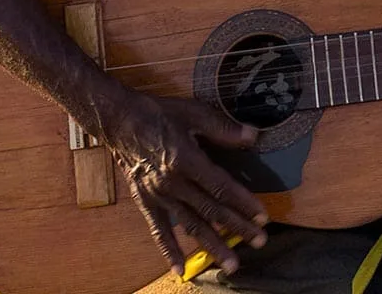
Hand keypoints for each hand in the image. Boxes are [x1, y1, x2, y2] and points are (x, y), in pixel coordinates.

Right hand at [100, 91, 268, 275]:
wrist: (119, 121)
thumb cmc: (159, 114)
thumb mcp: (193, 113)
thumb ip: (223, 128)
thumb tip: (253, 136)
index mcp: (186, 160)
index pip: (221, 188)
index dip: (244, 203)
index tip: (262, 217)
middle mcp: (174, 183)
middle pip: (211, 211)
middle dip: (237, 228)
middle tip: (259, 242)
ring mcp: (160, 196)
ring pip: (190, 225)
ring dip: (212, 245)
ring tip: (231, 264)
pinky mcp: (146, 202)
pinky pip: (159, 231)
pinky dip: (170, 251)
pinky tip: (180, 269)